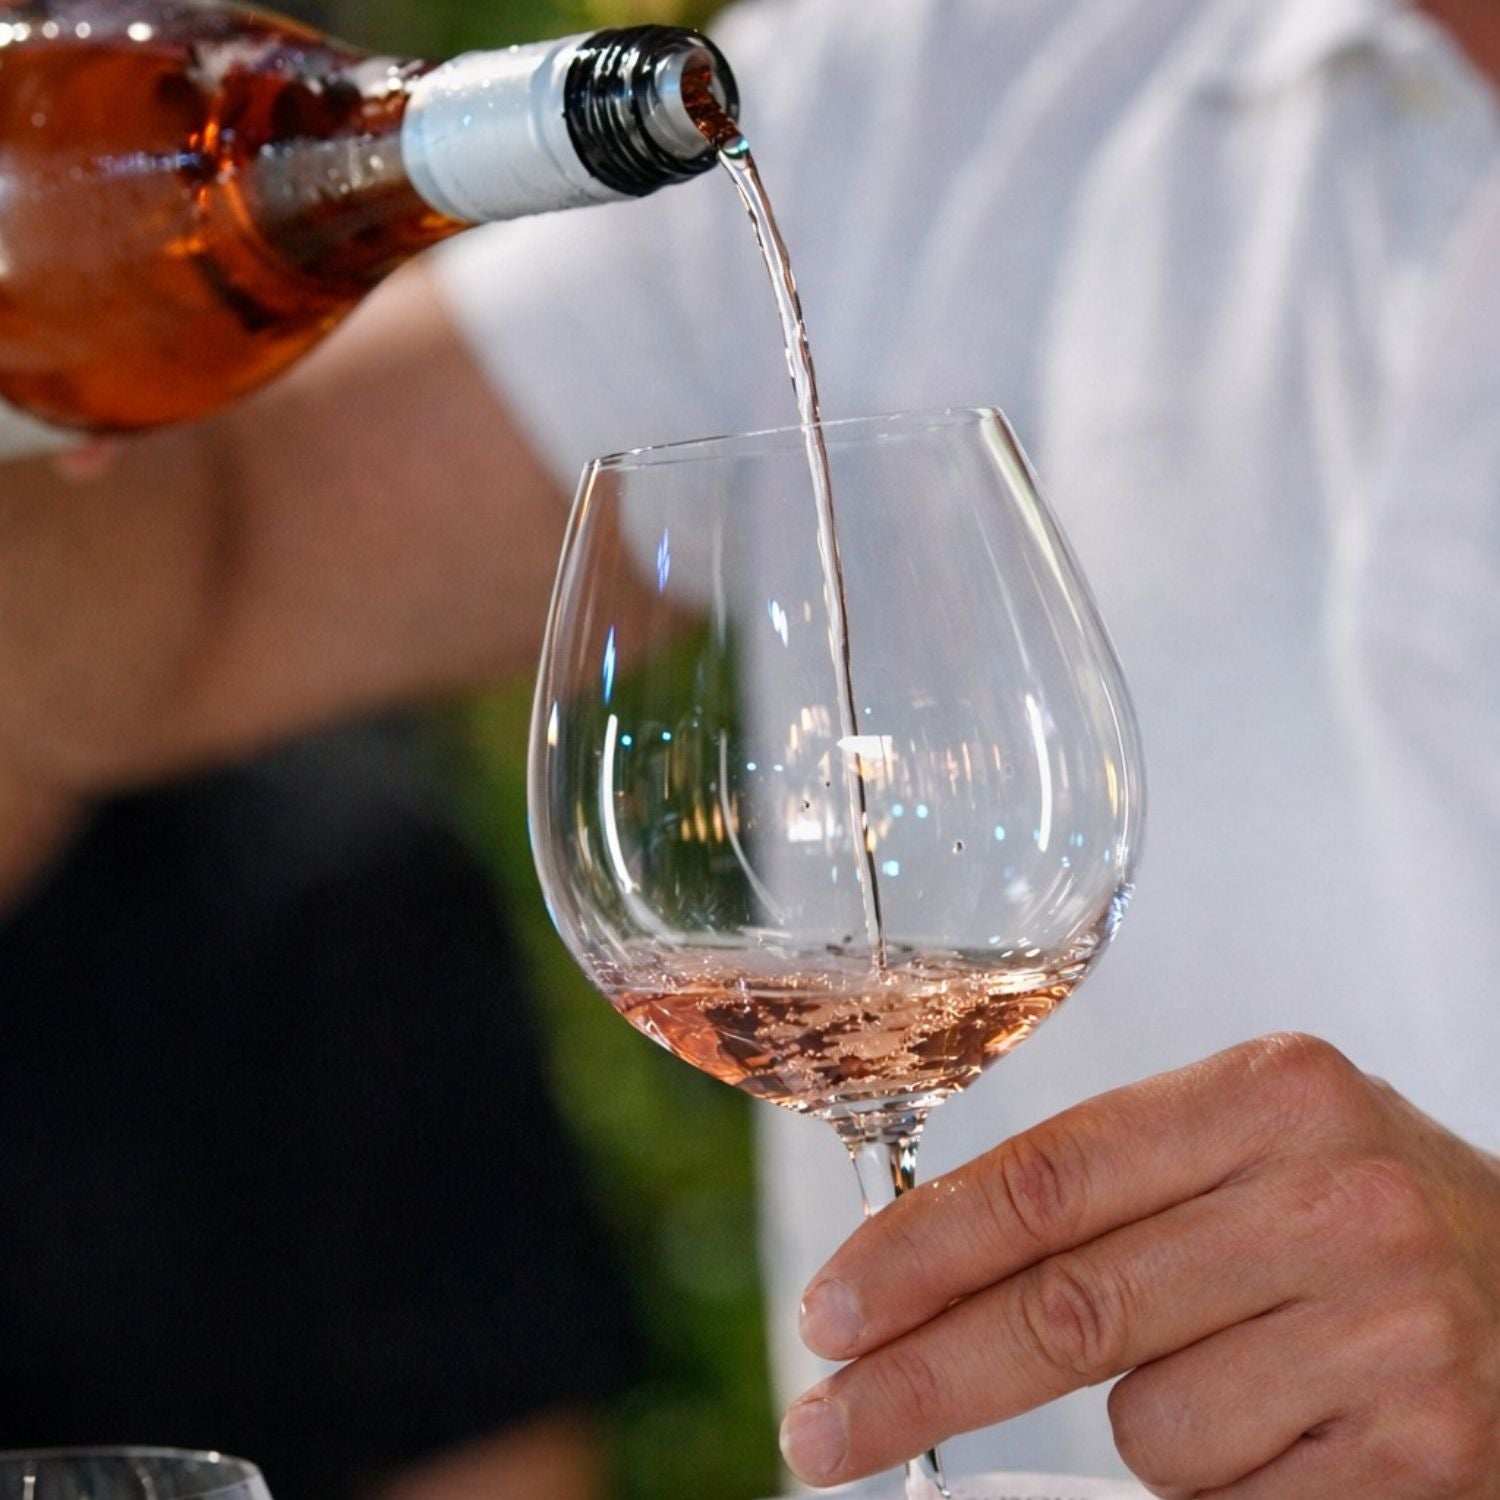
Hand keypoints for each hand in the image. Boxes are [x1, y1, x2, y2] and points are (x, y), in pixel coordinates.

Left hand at [782, 1034, 1499, 1495]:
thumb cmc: (1353, 1208)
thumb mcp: (1245, 1144)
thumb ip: (1108, 1188)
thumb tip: (921, 1283)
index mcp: (1269, 1093)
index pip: (1046, 1177)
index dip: (917, 1252)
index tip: (831, 1312)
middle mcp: (1335, 1199)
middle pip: (1068, 1308)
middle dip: (923, 1380)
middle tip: (826, 1427)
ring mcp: (1390, 1331)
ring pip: (1149, 1428)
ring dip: (1143, 1428)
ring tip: (1234, 1372)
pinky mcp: (1425, 1454)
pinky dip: (1220, 1482)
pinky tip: (1285, 1428)